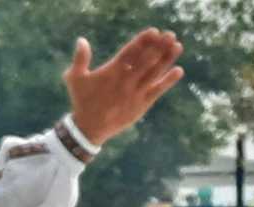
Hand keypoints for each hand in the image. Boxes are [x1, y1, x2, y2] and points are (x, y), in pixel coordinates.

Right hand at [64, 29, 184, 146]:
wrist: (91, 127)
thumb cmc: (82, 100)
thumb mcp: (74, 77)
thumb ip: (80, 58)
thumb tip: (81, 40)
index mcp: (111, 71)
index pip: (130, 52)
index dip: (143, 41)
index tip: (154, 31)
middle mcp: (126, 80)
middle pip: (146, 60)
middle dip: (159, 46)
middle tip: (171, 34)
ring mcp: (136, 92)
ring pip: (155, 73)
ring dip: (167, 59)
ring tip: (178, 46)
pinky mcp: (142, 104)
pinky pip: (158, 90)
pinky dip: (168, 81)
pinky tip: (179, 70)